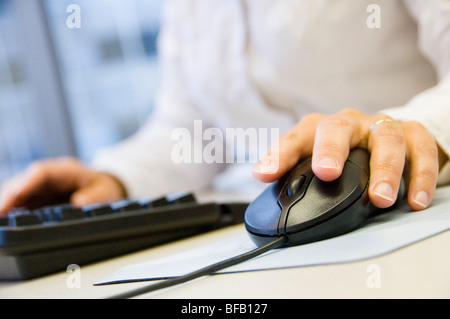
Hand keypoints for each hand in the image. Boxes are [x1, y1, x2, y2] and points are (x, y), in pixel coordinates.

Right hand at [0, 157, 125, 214]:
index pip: (41, 172)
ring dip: (7, 204)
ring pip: (17, 192)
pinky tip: (6, 221)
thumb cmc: (105, 189)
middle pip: (22, 182)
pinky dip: (12, 210)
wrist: (106, 190)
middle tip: (0, 213)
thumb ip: (94, 197)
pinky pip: (20, 202)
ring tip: (2, 220)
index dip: (25, 184)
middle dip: (8, 196)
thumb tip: (79, 202)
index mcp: (66, 170)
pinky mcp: (38, 198)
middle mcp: (49, 176)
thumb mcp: (106, 193)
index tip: (14, 196)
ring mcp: (41, 187)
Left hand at [253, 108, 440, 210]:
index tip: (264, 175)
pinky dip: (421, 174)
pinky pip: (421, 148)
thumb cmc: (343, 149)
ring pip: (385, 139)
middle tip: (326, 174)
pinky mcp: (411, 134)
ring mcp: (379, 127)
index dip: (279, 155)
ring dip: (384, 169)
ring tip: (381, 198)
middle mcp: (348, 124)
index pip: (295, 137)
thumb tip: (262, 181)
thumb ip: (291, 170)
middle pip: (337, 128)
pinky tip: (416, 200)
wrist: (380, 134)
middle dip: (330, 150)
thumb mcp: (314, 158)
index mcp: (319, 129)